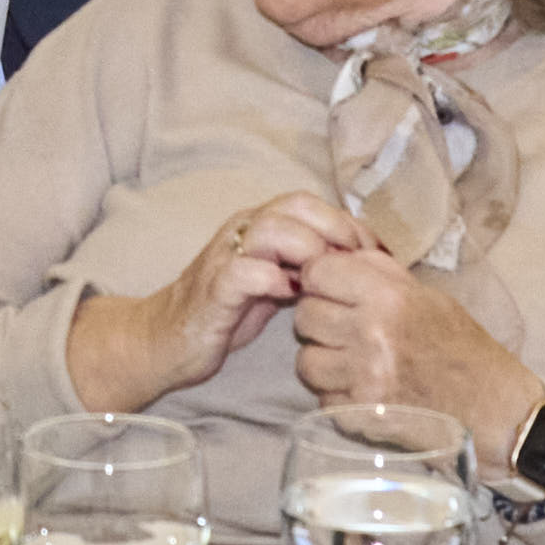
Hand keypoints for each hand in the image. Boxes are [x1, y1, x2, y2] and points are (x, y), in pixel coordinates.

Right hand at [66, 191, 347, 412]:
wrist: (165, 340)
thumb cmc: (225, 312)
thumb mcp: (273, 283)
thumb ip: (304, 267)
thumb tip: (357, 264)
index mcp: (258, 226)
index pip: (310, 204)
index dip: (348, 222)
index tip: (379, 252)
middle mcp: (241, 231)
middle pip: (296, 206)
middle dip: (337, 229)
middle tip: (363, 263)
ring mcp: (224, 257)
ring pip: (273, 229)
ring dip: (309, 249)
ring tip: (329, 278)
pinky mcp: (212, 289)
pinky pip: (244, 271)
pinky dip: (272, 278)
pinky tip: (290, 294)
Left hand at [284, 236, 535, 439]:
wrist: (492, 409)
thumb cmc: (463, 348)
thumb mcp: (428, 296)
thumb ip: (378, 274)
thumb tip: (335, 255)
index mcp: (390, 297)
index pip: (318, 273)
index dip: (320, 280)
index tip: (331, 289)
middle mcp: (371, 334)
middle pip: (306, 316)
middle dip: (320, 320)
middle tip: (346, 329)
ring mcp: (363, 378)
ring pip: (306, 360)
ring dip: (324, 360)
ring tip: (352, 362)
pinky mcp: (360, 414)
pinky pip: (322, 397)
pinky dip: (336, 394)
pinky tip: (363, 389)